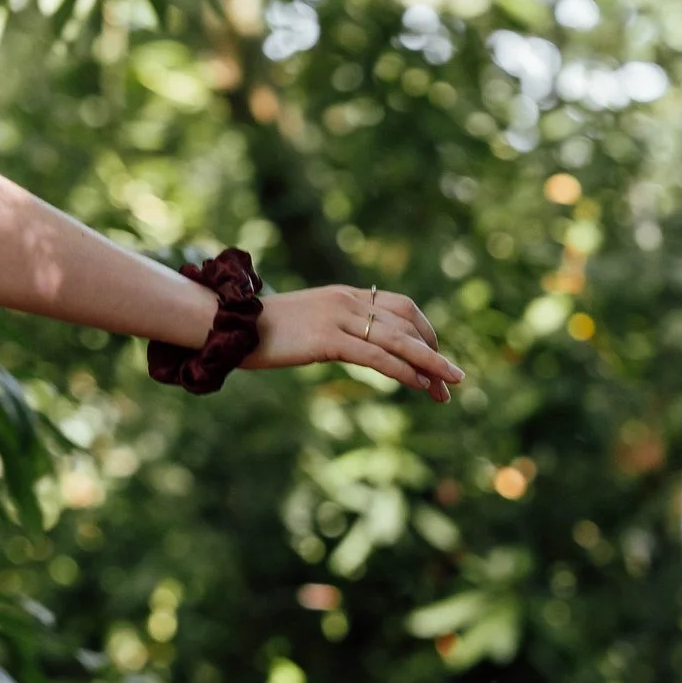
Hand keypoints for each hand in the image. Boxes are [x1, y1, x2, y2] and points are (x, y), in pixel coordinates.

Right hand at [245, 285, 462, 402]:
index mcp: (345, 295)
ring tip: (449, 387)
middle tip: (454, 379)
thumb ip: (331, 330)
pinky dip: (403, 371)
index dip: (425, 331)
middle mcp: (347, 300)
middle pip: (408, 323)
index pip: (400, 306)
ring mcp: (338, 318)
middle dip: (434, 352)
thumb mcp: (304, 324)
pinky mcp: (327, 340)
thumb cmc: (258, 330)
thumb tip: (345, 346)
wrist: (227, 324)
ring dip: (429, 365)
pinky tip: (419, 386)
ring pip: (398, 340)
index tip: (436, 356)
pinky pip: (376, 356)